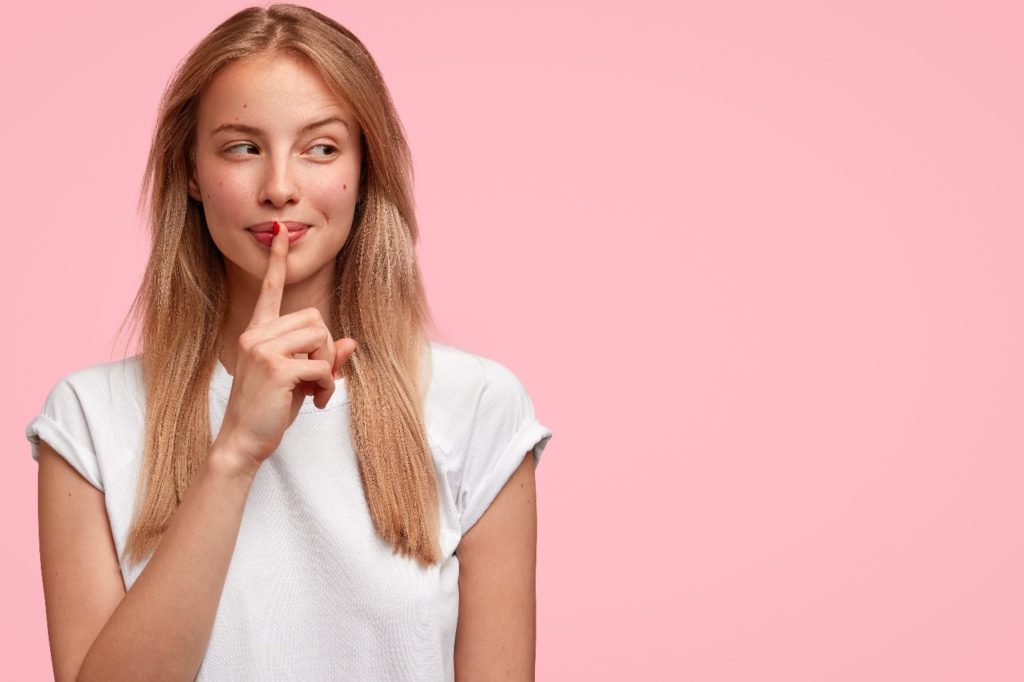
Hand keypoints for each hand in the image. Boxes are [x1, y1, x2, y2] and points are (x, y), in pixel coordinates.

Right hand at [213, 221, 357, 472]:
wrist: (241, 443)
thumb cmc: (268, 411)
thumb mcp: (299, 380)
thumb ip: (322, 358)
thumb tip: (351, 342)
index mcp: (257, 333)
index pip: (270, 290)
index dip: (278, 262)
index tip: (281, 232)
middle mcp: (256, 335)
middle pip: (315, 318)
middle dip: (325, 347)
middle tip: (317, 377)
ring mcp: (263, 349)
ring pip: (321, 338)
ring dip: (328, 367)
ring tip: (315, 390)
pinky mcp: (276, 368)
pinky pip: (322, 365)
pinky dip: (328, 386)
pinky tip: (316, 403)